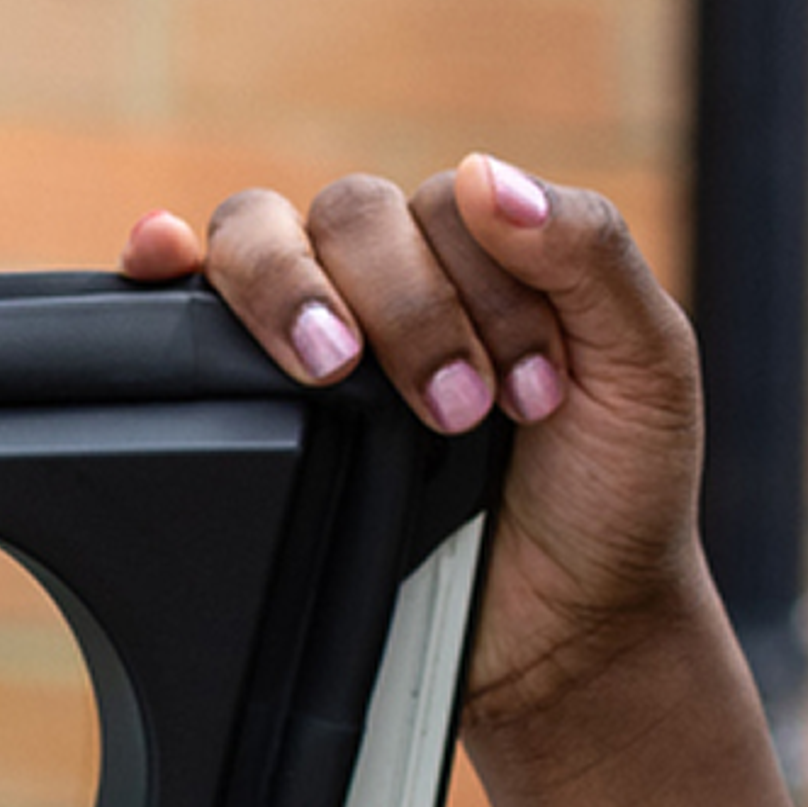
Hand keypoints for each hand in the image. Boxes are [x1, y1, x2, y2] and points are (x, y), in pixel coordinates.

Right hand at [124, 159, 704, 737]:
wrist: (566, 635)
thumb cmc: (613, 495)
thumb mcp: (647, 366)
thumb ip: (590, 255)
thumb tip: (484, 172)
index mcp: (489, 253)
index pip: (448, 203)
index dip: (487, 290)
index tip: (536, 395)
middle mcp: (396, 277)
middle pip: (349, 216)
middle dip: (407, 310)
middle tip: (459, 412)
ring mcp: (320, 330)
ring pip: (259, 238)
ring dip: (288, 293)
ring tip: (334, 371)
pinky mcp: (258, 398)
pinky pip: (183, 303)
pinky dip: (161, 267)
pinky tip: (161, 256)